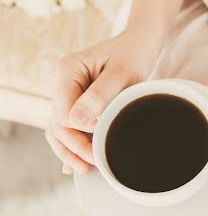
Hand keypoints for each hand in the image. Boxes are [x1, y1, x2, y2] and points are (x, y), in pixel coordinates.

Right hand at [46, 28, 158, 174]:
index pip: (63, 109)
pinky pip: (67, 127)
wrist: (141, 46)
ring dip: (69, 150)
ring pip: (58, 128)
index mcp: (68, 69)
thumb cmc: (133, 55)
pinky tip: (74, 165)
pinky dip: (71, 145)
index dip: (80, 128)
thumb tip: (76, 120)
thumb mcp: (121, 73)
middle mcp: (63, 81)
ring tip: (84, 169)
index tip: (104, 132)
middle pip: (58, 122)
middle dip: (74, 145)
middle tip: (95, 162)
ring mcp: (68, 93)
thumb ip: (100, 95)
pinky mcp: (77, 102)